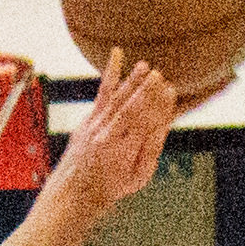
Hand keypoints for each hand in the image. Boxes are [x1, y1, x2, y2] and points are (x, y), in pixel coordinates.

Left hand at [52, 52, 179, 221]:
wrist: (74, 192)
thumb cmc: (113, 186)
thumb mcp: (138, 177)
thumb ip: (152, 150)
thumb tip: (164, 122)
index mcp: (124, 154)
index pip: (144, 127)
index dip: (158, 108)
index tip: (170, 92)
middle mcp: (108, 138)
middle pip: (129, 112)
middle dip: (144, 94)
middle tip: (159, 77)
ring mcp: (96, 127)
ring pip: (116, 100)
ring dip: (131, 82)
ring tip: (145, 67)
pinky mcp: (90, 119)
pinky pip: (102, 93)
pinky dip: (111, 73)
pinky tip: (117, 53)